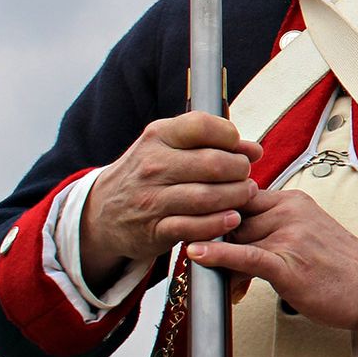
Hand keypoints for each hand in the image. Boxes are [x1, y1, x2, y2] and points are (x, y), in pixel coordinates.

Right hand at [80, 112, 262, 285]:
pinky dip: (220, 223)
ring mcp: (152, 199)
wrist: (103, 212)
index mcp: (158, 137)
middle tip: (246, 176)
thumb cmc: (149, 175)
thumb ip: (211, 143)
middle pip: (214, 164)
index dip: (231, 137)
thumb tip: (254, 149)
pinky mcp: (154, 230)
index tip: (239, 150)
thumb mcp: (168, 148)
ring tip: (245, 195)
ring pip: (208, 197)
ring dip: (237, 197)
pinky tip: (232, 218)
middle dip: (240, 170)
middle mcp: (152, 166)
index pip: (203, 126)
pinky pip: (196, 226)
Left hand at [185, 189, 357, 330]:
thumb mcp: (307, 231)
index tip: (206, 230)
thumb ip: (273, 224)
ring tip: (234, 285)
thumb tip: (231, 231)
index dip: (221, 216)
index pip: (240, 198)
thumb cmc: (339, 268)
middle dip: (221, 243)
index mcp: (294, 200)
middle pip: (232, 220)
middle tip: (222, 267)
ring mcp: (289, 236)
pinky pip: (244, 255)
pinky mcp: (287, 263)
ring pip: (233, 240)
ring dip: (222, 262)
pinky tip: (197, 253)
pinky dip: (217, 255)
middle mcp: (290, 212)